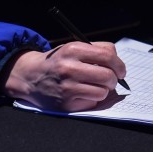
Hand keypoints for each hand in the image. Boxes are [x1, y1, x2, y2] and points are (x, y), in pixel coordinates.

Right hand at [3, 41, 127, 111]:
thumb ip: (97, 49)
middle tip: (111, 80)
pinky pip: (92, 103)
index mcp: (73, 49)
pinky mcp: (65, 104)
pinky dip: (92, 99)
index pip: (108, 56)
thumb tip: (118, 62)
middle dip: (114, 79)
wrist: (31, 77)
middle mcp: (69, 68)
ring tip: (94, 86)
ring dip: (103, 90)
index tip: (121, 70)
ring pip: (103, 92)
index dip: (119, 64)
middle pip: (108, 76)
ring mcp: (67, 87)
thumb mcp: (74, 47)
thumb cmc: (58, 61)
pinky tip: (82, 94)